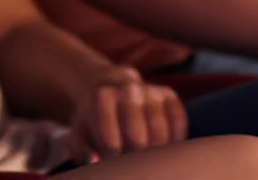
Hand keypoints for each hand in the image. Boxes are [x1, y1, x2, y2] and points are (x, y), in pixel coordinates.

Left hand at [68, 67, 185, 161]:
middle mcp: (128, 89)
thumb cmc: (96, 124)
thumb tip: (96, 161)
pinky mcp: (170, 96)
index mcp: (103, 97)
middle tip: (132, 167)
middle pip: (137, 139)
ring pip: (160, 133)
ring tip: (148, 163)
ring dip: (155, 155)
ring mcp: (151, 91)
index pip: (110, 139)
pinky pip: (178, 122)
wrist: (113, 92)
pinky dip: (176, 142)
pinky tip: (166, 151)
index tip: (113, 163)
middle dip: (134, 161)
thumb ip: (82, 151)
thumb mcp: (80, 136)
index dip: (114, 160)